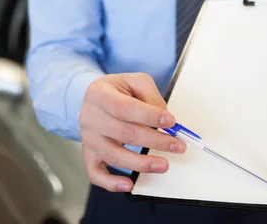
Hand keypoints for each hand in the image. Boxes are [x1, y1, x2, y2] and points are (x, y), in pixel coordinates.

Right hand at [79, 73, 185, 192]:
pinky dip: (112, 183)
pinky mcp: (89, 154)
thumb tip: (165, 119)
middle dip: (155, 141)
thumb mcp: (134, 81)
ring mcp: (88, 139)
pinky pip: (96, 174)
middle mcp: (90, 117)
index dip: (149, 116)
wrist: (94, 97)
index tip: (171, 122)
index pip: (126, 108)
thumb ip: (150, 95)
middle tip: (177, 145)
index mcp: (100, 94)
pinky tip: (129, 184)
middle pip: (124, 133)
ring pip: (114, 155)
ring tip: (163, 164)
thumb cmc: (117, 89)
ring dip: (142, 163)